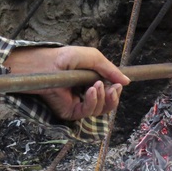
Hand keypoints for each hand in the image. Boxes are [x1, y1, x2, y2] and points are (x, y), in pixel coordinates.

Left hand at [2, 46, 129, 119]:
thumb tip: (127, 82)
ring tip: (97, 85)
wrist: (45, 64)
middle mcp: (85, 95)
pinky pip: (87, 112)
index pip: (109, 93)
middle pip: (107, 105)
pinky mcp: (70, 111)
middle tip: (114, 88)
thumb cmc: (64, 58)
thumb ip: (110, 69)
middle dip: (113, 98)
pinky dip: (93, 102)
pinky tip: (91, 91)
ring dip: (103, 98)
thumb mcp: (92, 58)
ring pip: (100, 111)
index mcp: (91, 83)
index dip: (116, 91)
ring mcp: (78, 104)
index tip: (120, 84)